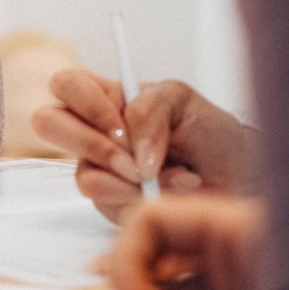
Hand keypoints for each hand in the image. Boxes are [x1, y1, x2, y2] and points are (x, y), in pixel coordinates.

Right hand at [31, 69, 258, 220]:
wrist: (240, 178)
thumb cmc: (211, 134)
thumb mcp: (183, 100)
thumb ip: (149, 108)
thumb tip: (129, 149)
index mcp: (105, 96)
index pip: (66, 85)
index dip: (84, 103)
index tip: (121, 124)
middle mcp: (92, 130)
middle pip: (48, 124)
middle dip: (92, 145)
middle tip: (133, 161)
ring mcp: (98, 168)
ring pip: (82, 175)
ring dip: (133, 180)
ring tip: (176, 177)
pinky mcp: (110, 202)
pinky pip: (107, 204)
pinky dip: (143, 200)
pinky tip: (171, 192)